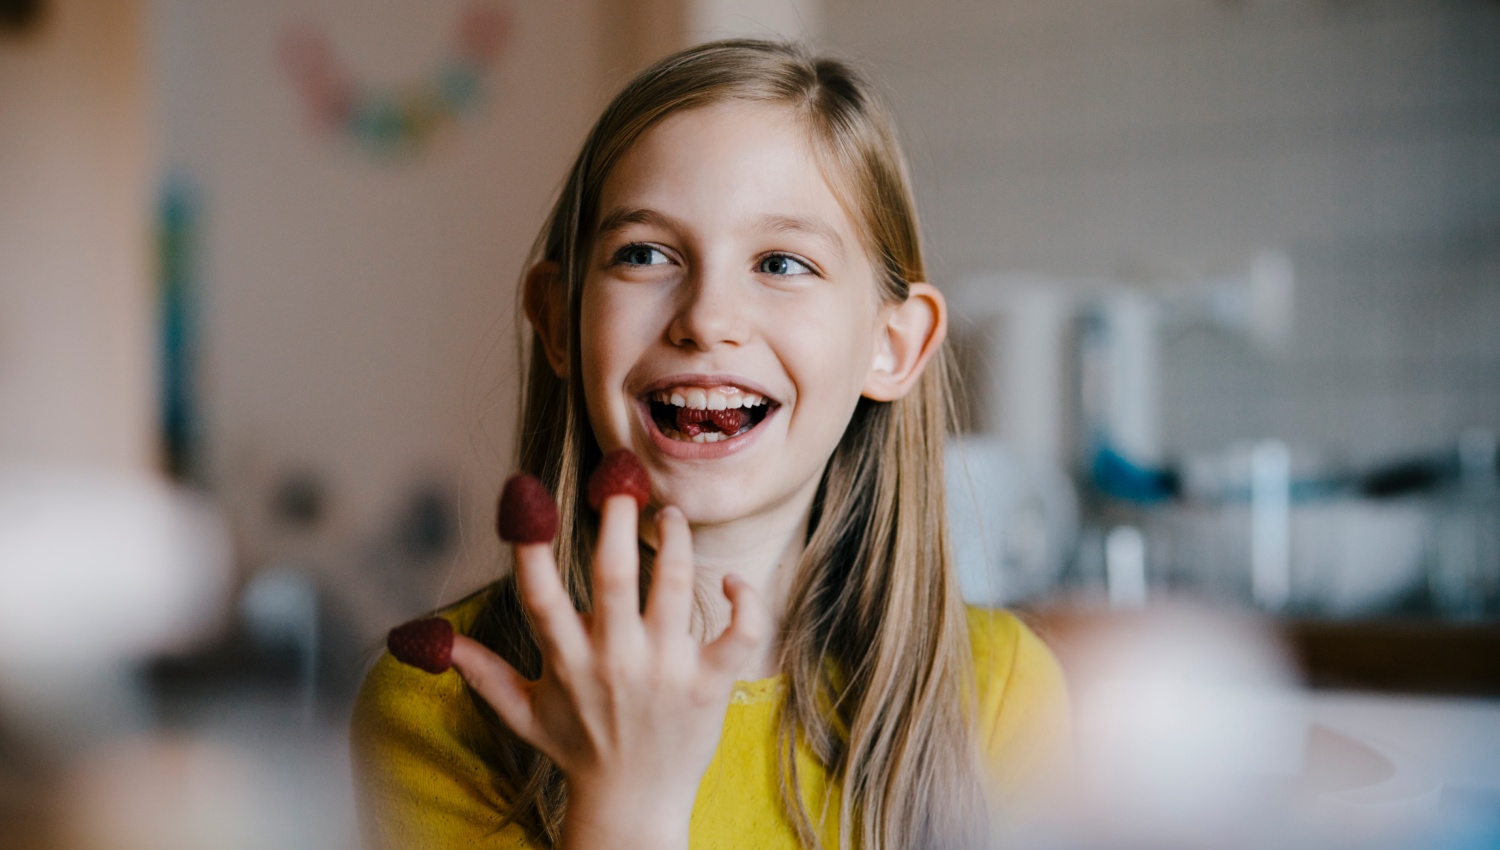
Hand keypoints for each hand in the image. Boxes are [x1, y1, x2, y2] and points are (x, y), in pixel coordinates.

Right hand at [450, 496, 768, 848]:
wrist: (633, 805)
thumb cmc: (579, 749)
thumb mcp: (523, 712)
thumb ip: (481, 670)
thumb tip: (429, 640)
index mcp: (567, 662)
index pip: (539, 596)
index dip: (529, 546)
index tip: (525, 495)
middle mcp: (614, 661)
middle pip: (613, 577)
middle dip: (616, 522)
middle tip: (620, 479)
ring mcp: (666, 671)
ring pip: (675, 589)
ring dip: (676, 543)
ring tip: (671, 516)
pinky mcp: (709, 684)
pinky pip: (737, 632)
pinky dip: (742, 600)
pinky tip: (731, 582)